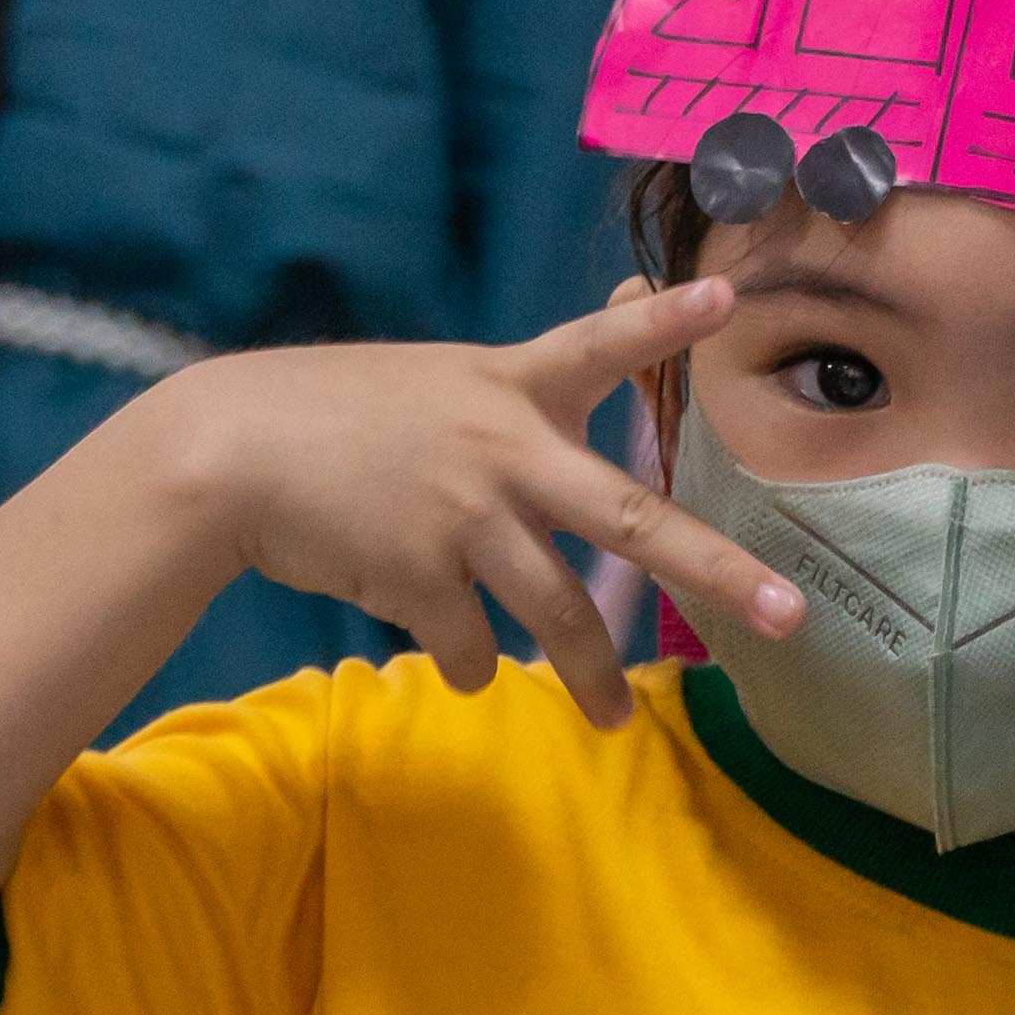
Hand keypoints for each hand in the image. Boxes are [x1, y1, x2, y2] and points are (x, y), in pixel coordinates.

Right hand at [138, 275, 799, 720]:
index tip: (728, 296)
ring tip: (612, 719)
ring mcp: (463, 516)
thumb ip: (525, 391)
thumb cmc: (338, 416)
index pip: (600, 345)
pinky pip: (471, 649)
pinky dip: (470, 665)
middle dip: (718, 573)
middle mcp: (501, 450)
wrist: (225, 454)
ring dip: (591, 678)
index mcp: (508, 386)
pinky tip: (458, 658)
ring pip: (558, 617)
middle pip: (630, 522)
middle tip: (789, 616)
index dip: (664, 323)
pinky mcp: (416, 575)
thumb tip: (619, 333)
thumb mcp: (439, 381)